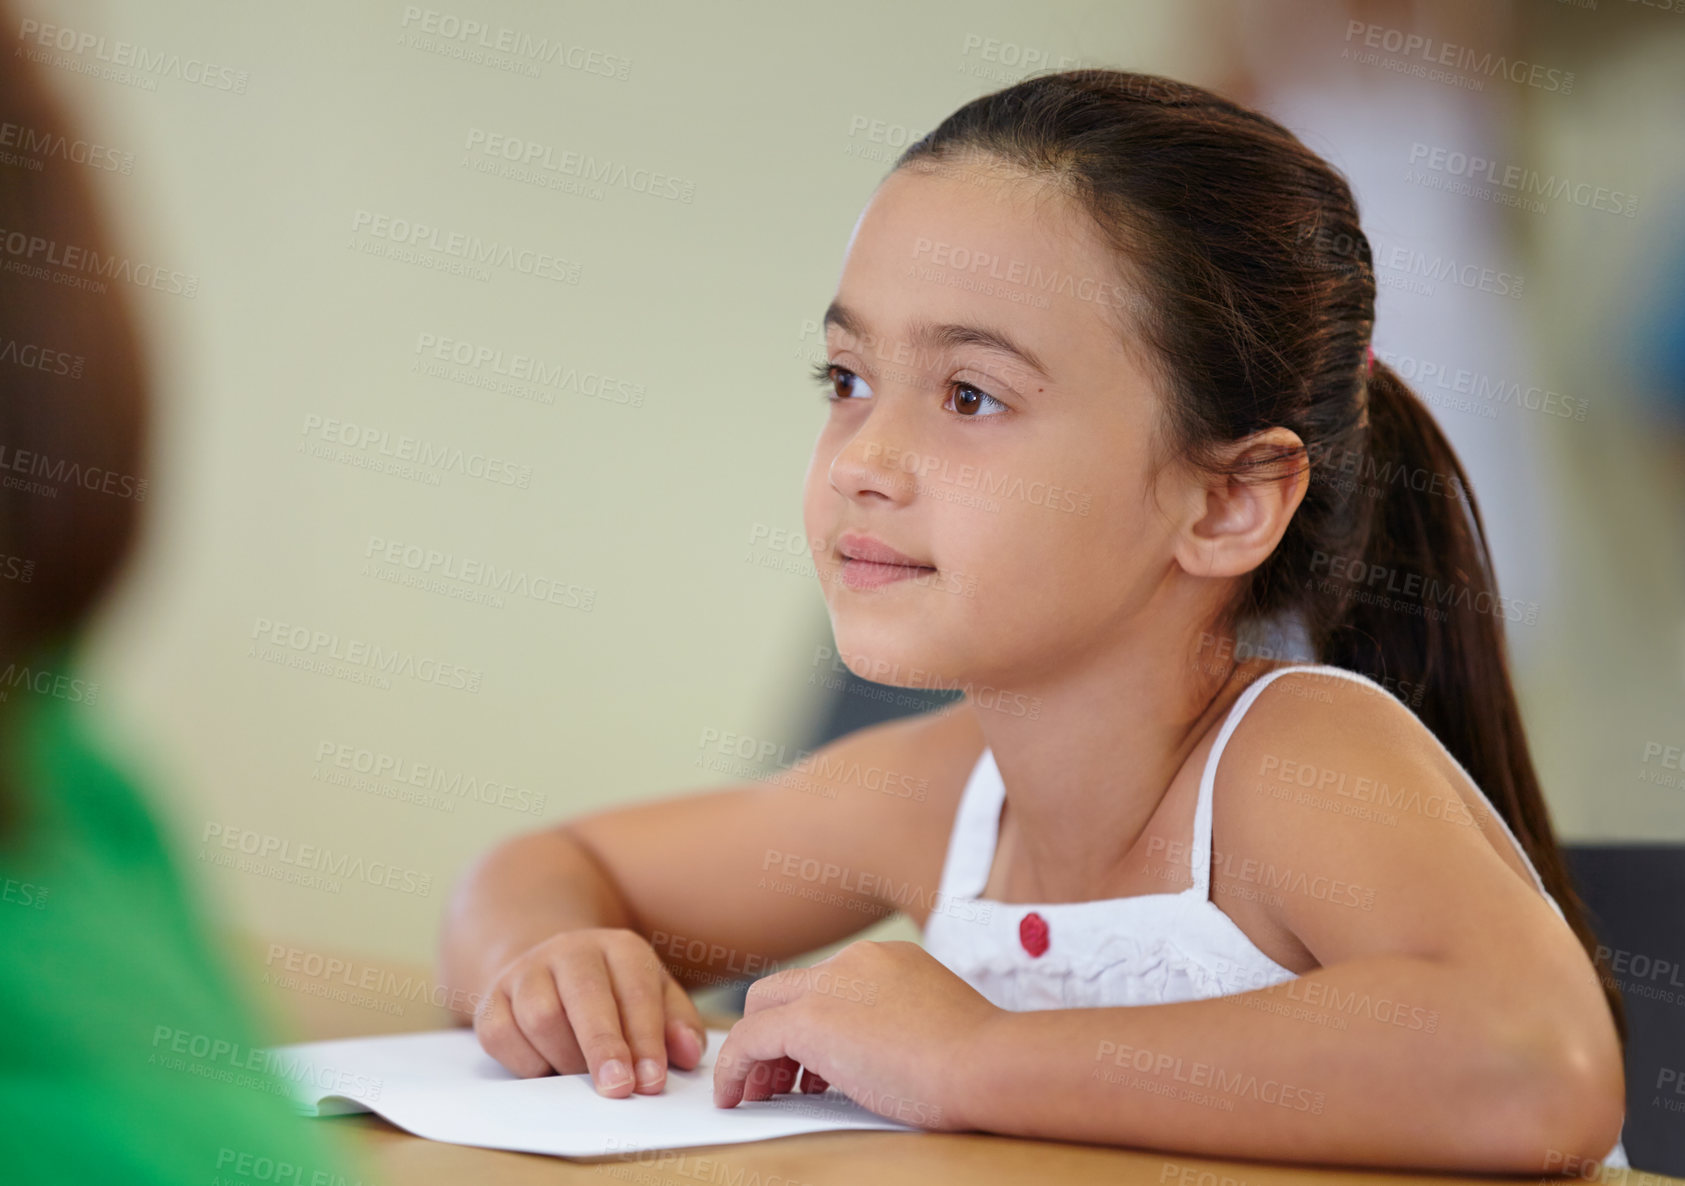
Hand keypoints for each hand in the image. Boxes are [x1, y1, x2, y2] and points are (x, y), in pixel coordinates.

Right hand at [473, 927, 707, 1096]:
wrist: (548, 968)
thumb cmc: (614, 992)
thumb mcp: (654, 995)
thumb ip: (677, 1023)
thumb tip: (689, 1054)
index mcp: (618, 947)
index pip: (635, 990)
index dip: (646, 1038)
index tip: (653, 1081)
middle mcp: (570, 951)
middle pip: (584, 998)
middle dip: (604, 1047)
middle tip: (619, 1088)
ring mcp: (526, 973)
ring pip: (540, 1016)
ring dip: (566, 1058)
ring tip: (583, 1077)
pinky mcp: (491, 1000)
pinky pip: (501, 1035)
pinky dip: (526, 1063)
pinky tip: (546, 1070)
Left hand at [711, 939, 998, 1130]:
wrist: (985, 1064)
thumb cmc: (978, 1061)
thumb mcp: (933, 1025)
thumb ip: (898, 1024)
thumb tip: (874, 1054)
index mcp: (887, 960)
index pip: (827, 985)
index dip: (809, 1026)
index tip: (810, 1068)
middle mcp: (854, 962)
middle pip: (785, 990)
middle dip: (773, 1036)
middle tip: (778, 1082)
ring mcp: (831, 986)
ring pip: (762, 1009)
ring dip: (756, 1054)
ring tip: (760, 1095)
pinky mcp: (810, 1020)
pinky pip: (749, 1040)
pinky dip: (735, 1068)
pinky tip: (734, 1097)